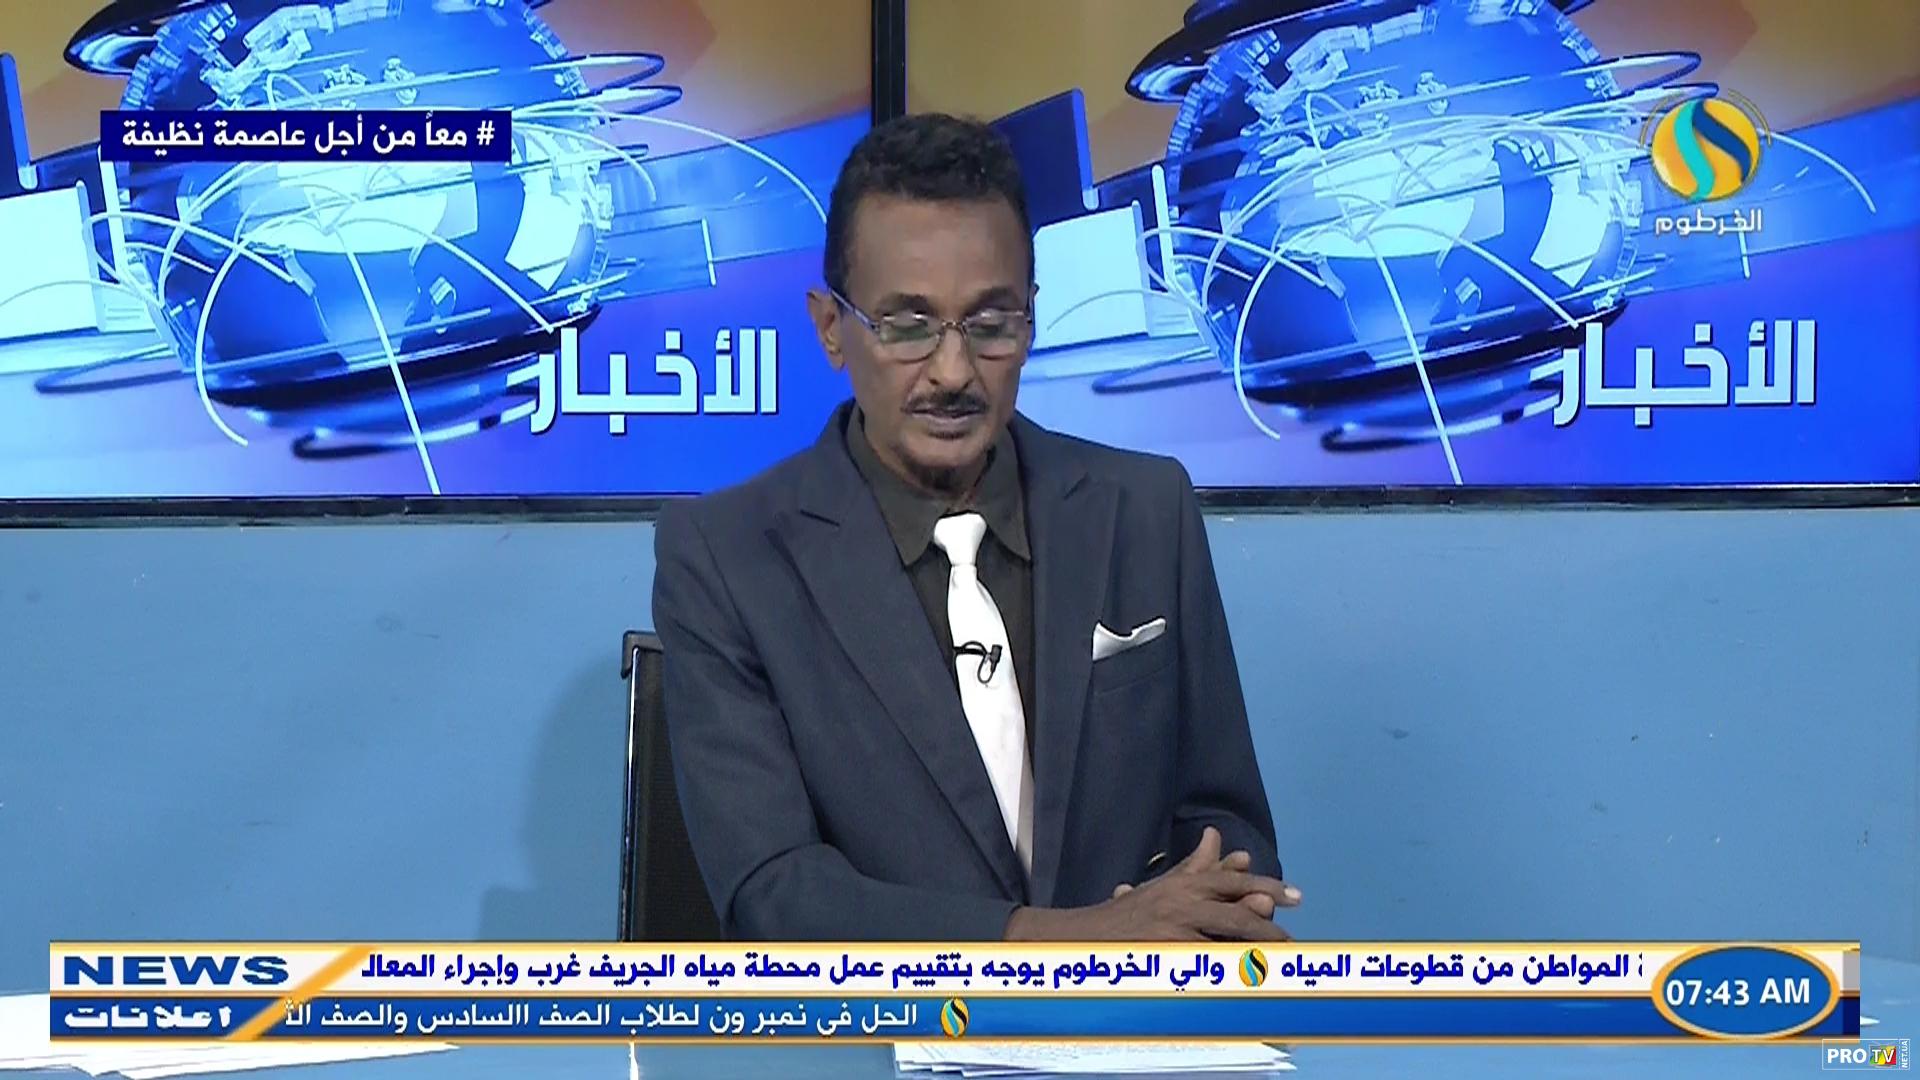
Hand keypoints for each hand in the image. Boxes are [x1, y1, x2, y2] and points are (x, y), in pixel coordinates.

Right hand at [1005, 828, 1299, 941]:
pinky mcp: (1164, 949)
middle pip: (1235, 907)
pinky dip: (1224, 966)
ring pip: (1224, 933)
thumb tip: (1216, 837)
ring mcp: (1172, 925)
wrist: (1083, 937)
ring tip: (1279, 957)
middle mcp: (1180, 900)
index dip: (1265, 886)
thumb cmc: (1128, 914)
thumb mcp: (1163, 885)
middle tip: (1292, 937)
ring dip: (1254, 944)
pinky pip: (1202, 959)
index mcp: (1183, 883)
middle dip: (1267, 919)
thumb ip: (1195, 865)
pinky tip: (1244, 973)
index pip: (1231, 881)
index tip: (1294, 897)